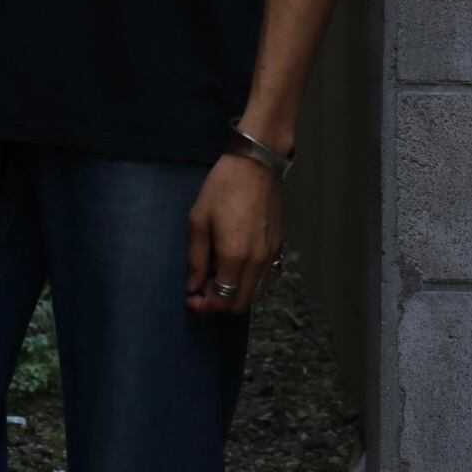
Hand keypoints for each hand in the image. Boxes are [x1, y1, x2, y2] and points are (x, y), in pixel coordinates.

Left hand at [185, 151, 284, 314]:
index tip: (190, 297)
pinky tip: (236, 264)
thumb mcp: (199, 219)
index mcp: (235, 257)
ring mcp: (272, 256)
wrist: (256, 165)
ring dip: (235, 293)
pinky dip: (249, 281)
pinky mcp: (280, 247)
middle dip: (218, 303)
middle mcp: (258, 263)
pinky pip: (266, 278)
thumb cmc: (222, 188)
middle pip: (240, 304)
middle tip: (201, 287)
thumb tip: (193, 286)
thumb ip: (196, 257)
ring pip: (255, 294)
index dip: (204, 306)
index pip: (222, 301)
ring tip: (217, 274)